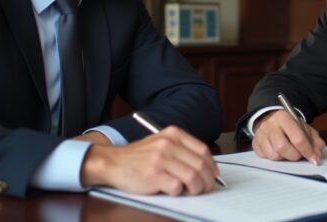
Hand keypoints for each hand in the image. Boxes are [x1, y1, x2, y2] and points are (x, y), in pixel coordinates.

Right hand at [81, 126, 218, 195]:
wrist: (112, 162)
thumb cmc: (139, 157)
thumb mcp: (162, 143)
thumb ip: (182, 150)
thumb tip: (205, 166)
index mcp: (173, 134)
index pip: (203, 150)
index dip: (211, 165)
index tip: (213, 175)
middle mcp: (168, 144)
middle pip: (200, 164)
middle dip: (207, 180)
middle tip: (206, 188)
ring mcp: (160, 159)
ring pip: (192, 177)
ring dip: (196, 188)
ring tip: (192, 191)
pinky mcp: (153, 175)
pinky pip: (176, 187)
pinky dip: (179, 192)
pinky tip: (174, 190)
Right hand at [251, 110, 324, 164]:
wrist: (271, 118)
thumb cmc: (291, 126)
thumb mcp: (306, 129)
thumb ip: (315, 142)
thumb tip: (316, 157)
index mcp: (285, 118)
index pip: (297, 138)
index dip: (307, 151)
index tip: (313, 158)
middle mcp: (270, 125)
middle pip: (282, 147)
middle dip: (294, 155)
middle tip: (298, 154)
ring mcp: (261, 135)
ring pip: (273, 155)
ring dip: (284, 158)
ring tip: (287, 152)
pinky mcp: (255, 144)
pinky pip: (265, 158)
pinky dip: (274, 158)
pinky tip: (278, 151)